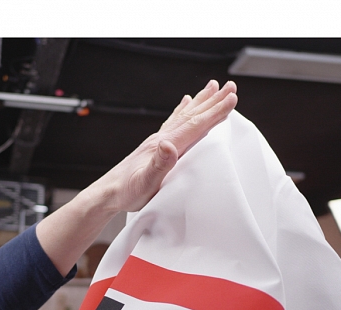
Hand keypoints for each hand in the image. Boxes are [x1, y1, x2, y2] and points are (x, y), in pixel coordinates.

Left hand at [36, 80, 236, 275]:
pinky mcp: (155, 146)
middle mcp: (161, 138)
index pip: (194, 125)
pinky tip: (185, 103)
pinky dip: (182, 111)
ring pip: (184, 115)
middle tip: (230, 86)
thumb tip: (168, 144)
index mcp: (163, 146)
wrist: (108, 193)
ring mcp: (158, 141)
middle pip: (192, 115)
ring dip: (200, 101)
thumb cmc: (127, 192)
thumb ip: (158, 164)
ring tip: (212, 87)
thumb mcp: (145, 183)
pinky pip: (173, 122)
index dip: (214, 112)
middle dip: (213, 101)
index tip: (232, 98)